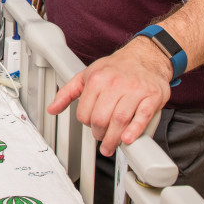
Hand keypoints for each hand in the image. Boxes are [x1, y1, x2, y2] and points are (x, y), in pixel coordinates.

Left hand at [48, 37, 171, 155]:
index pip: (85, 112)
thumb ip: (67, 93)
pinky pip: (142, 117)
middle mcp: (115, 84)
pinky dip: (134, 131)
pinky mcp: (151, 97)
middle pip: (101, 119)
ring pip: (120, 120)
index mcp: (97, 79)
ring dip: (113, 139)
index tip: (91, 126)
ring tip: (111, 145)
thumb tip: (52, 109)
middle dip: (99, 134)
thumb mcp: (87, 75)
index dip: (86, 123)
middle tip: (102, 138)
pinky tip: (128, 139)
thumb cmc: (116, 68)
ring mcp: (134, 91)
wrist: (145, 57)